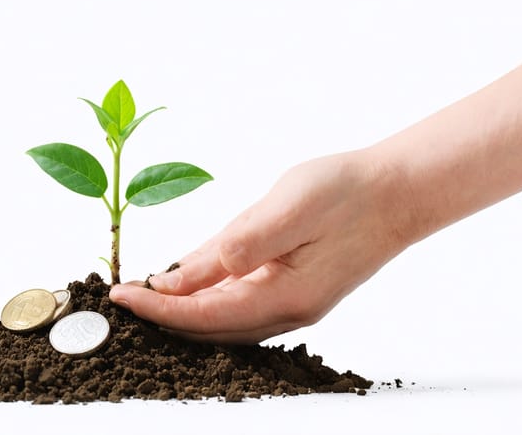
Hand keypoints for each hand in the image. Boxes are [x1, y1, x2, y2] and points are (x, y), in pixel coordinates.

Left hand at [109, 150, 412, 343]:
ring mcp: (295, 303)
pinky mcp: (297, 289)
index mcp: (284, 296)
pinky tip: (191, 283)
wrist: (399, 192)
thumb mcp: (288, 209)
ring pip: (225, 319)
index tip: (122, 296)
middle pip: (211, 328)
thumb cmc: (348, 193)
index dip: (158, 308)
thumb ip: (238, 244)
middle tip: (125, 298)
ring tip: (148, 293)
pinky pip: (242, 303)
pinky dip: (210, 298)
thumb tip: (183, 277)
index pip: (204, 316)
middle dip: (164, 315)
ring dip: (185, 310)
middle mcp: (288, 311)